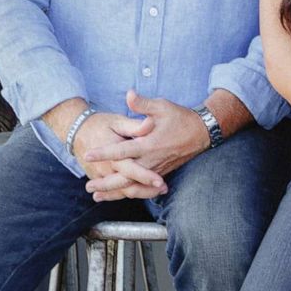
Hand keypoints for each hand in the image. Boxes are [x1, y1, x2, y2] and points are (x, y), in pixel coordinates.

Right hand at [69, 110, 164, 200]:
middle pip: (128, 187)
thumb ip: (135, 126)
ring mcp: (101, 176)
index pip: (131, 170)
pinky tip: (143, 192)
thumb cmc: (101, 124)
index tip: (161, 182)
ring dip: (141, 193)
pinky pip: (114, 190)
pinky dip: (128, 193)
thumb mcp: (117, 122)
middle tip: (164, 189)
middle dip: (147, 191)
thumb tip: (151, 124)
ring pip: (122, 191)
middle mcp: (107, 169)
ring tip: (157, 192)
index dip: (146, 177)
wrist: (77, 130)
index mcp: (113, 155)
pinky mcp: (99, 178)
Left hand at [81, 91, 209, 197]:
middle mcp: (151, 160)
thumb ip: (142, 104)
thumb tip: (129, 94)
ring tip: (97, 196)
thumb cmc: (181, 118)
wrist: (202, 133)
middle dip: (106, 183)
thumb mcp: (162, 106)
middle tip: (88, 186)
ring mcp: (156, 169)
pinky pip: (142, 187)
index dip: (105, 153)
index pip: (122, 151)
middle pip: (125, 177)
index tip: (89, 155)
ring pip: (133, 185)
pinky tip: (117, 195)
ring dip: (115, 192)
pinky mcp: (160, 173)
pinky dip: (128, 192)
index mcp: (149, 144)